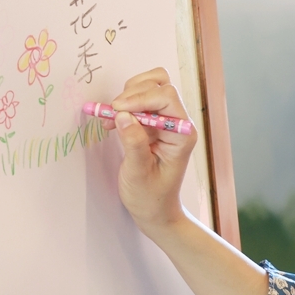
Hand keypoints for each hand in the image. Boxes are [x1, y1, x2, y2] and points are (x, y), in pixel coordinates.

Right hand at [105, 68, 196, 234]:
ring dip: (127, 96)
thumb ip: (133, 143)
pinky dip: (124, 104)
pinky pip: (140, 100)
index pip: (166, 97)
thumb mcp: (138, 173)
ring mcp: (165, 120)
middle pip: (160, 84)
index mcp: (182, 133)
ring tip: (112, 118)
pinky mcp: (153, 123)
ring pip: (150, 86)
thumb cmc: (150, 197)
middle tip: (113, 113)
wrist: (154, 210)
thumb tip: (123, 115)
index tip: (117, 110)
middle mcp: (177, 122)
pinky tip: (113, 121)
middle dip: (133, 93)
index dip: (140, 98)